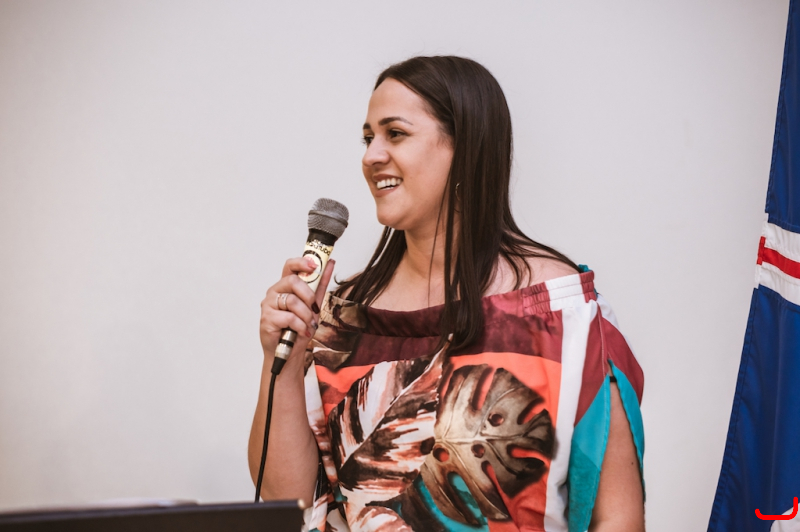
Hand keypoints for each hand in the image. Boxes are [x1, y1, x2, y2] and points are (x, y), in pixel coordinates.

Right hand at [259, 257, 334, 371]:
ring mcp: (268, 305)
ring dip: (306, 315)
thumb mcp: (314, 305)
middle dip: (308, 295)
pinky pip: (289, 317)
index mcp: (285, 286)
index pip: (290, 266)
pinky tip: (301, 331)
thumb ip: (320, 285)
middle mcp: (275, 292)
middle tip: (314, 308)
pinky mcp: (266, 319)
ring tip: (308, 325)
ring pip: (292, 301)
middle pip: (292, 281)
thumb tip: (330, 263)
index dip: (302, 262)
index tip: (314, 265)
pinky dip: (300, 326)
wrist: (290, 352)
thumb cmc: (299, 327)